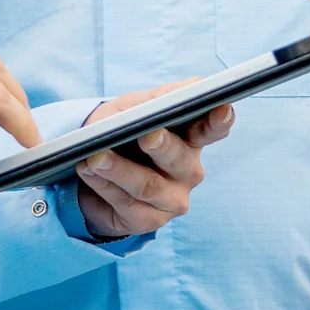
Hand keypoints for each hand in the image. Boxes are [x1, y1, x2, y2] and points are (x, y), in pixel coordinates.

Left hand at [75, 82, 233, 237]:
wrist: (94, 170)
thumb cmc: (124, 133)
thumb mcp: (135, 109)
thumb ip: (158, 99)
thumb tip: (187, 88)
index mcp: (191, 139)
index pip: (212, 129)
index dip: (219, 120)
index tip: (222, 107)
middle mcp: (189, 171)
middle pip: (178, 158)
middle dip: (161, 145)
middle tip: (146, 134)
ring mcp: (172, 199)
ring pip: (148, 186)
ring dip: (118, 169)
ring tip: (95, 156)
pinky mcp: (149, 220)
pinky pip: (126, 204)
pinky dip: (103, 185)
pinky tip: (87, 170)